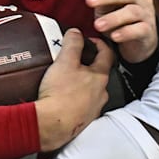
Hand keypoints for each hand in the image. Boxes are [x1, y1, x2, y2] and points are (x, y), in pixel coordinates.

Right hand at [34, 29, 112, 151]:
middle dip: (87, 64)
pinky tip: (62, 97)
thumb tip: (76, 33)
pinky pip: (82, 105)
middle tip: (73, 59)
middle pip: (98, 73)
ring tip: (65, 79)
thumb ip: (72, 44)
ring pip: (90, 90)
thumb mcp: (65, 62)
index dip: (99, 43)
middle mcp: (101, 93)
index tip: (89, 39)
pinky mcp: (83, 120)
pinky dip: (74, 98)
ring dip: (81, 83)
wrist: (51, 125)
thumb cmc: (60, 95)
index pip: (107, 54)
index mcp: (100, 77)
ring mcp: (93, 108)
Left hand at [85, 0, 158, 63]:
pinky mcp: (148, 31)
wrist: (137, 41)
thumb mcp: (107, 6)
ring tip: (98, 25)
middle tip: (90, 1)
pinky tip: (114, 36)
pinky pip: (139, 30)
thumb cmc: (120, 19)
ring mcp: (146, 14)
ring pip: (132, 11)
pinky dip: (126, 32)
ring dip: (113, 18)